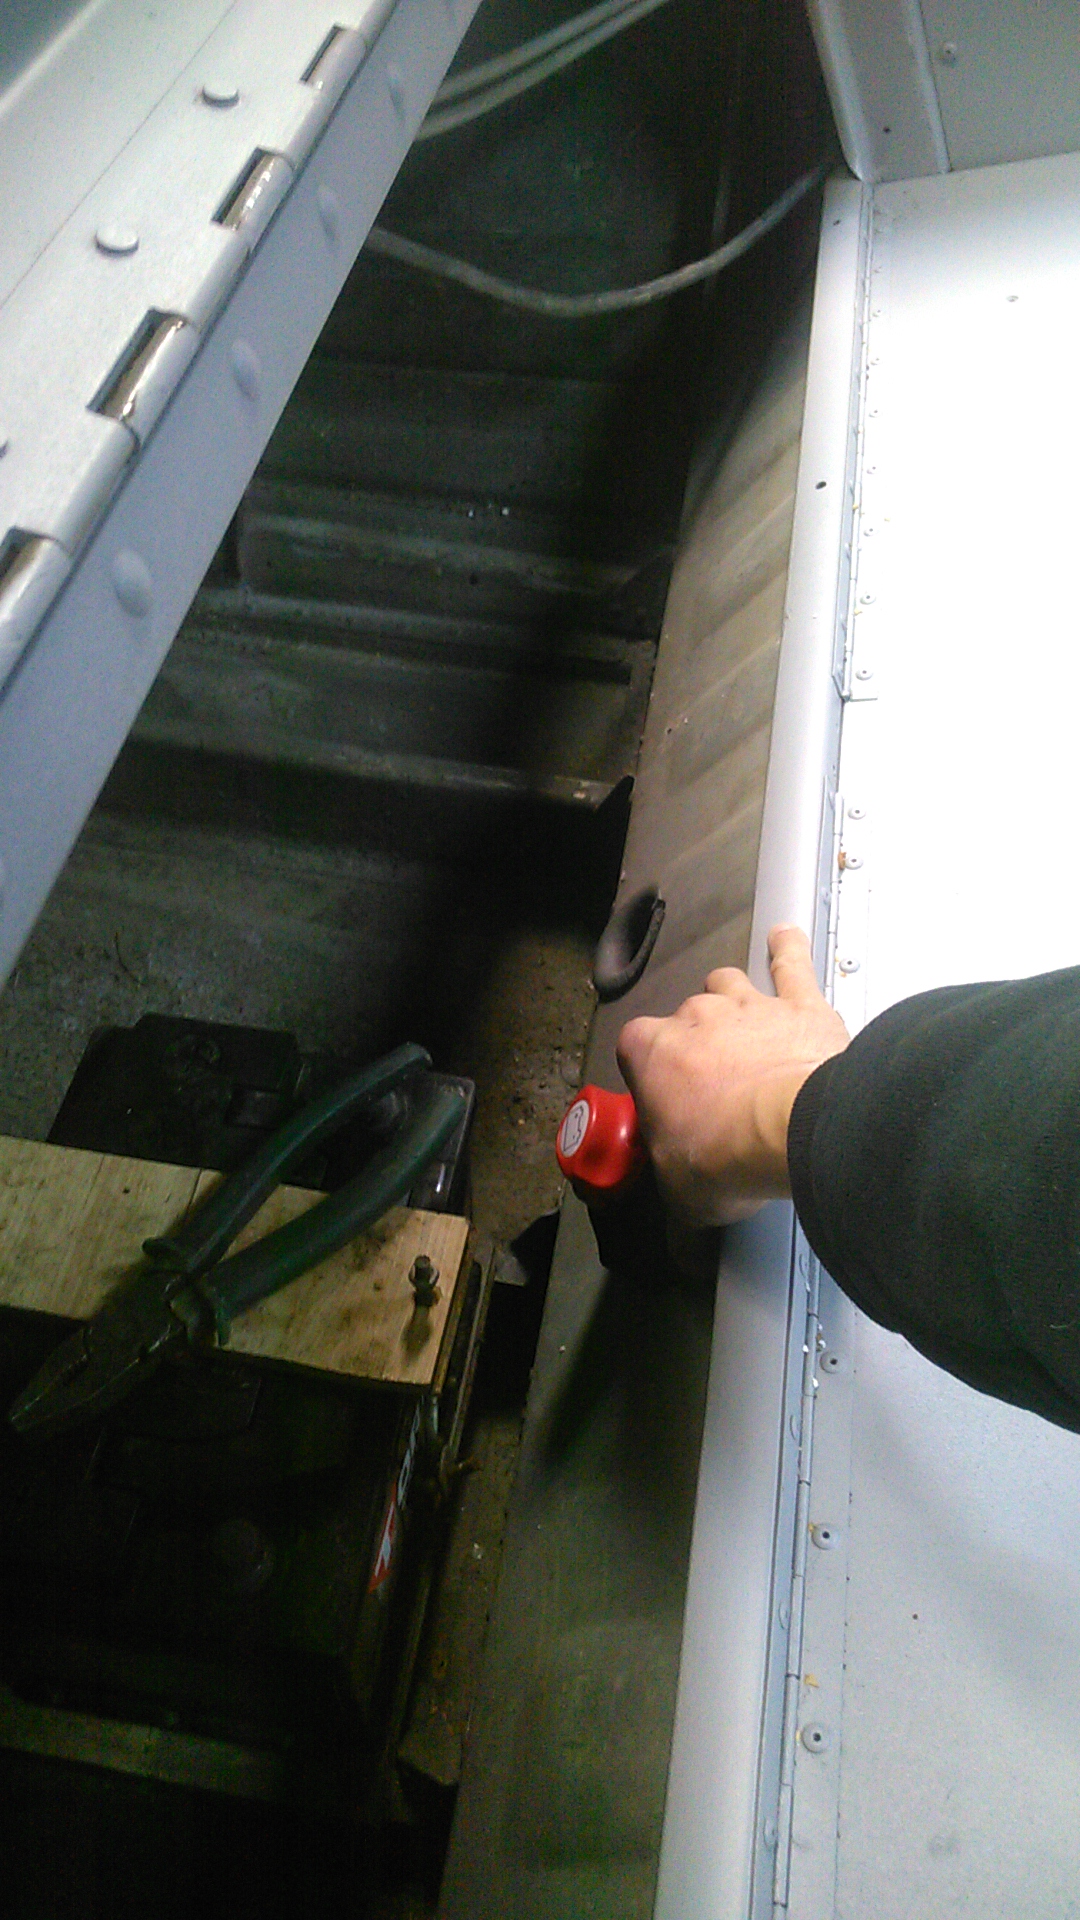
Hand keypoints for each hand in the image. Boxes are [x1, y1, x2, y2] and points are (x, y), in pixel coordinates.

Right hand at [615, 926, 848, 1225]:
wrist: (791, 1131)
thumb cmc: (725, 1156)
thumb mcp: (684, 1198)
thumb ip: (678, 1214)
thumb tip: (681, 1254)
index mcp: (650, 1053)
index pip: (634, 1051)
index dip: (649, 1077)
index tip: (664, 1105)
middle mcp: (694, 1017)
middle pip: (685, 1019)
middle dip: (695, 1042)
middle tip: (712, 1081)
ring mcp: (747, 1004)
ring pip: (727, 983)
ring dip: (730, 997)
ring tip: (740, 1015)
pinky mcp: (799, 1003)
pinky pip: (789, 963)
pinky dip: (787, 949)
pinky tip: (785, 937)